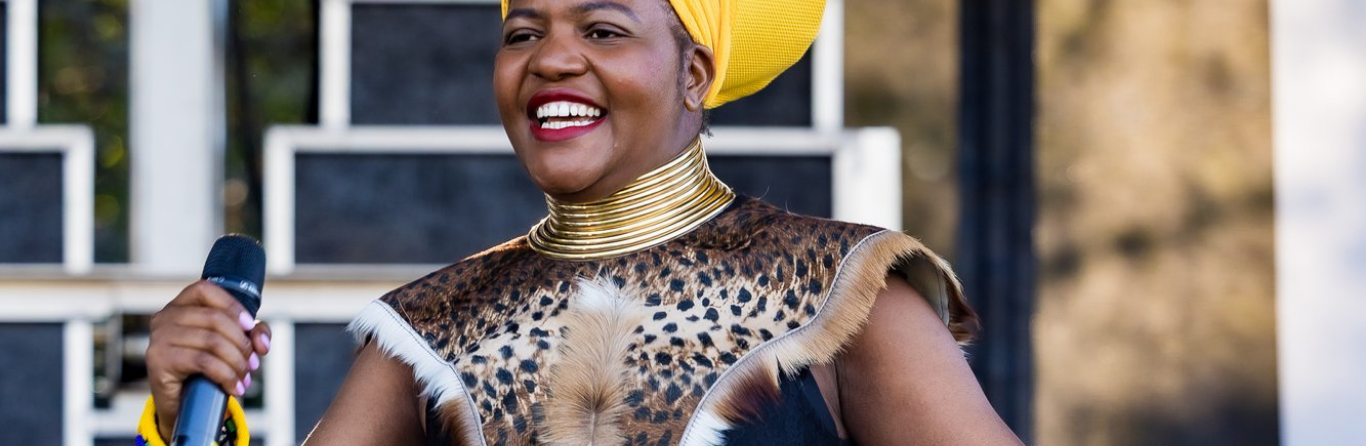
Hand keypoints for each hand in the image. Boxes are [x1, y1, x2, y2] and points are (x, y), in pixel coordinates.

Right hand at [145, 280, 271, 439]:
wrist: (181, 405)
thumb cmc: (206, 369)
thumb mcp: (233, 344)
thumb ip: (253, 333)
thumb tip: (262, 343)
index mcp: (180, 306)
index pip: (205, 290)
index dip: (232, 305)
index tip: (250, 326)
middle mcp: (165, 317)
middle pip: (214, 318)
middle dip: (242, 343)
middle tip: (254, 364)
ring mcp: (159, 338)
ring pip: (211, 341)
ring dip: (237, 362)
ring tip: (245, 378)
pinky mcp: (159, 361)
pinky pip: (203, 361)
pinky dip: (226, 375)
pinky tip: (234, 387)